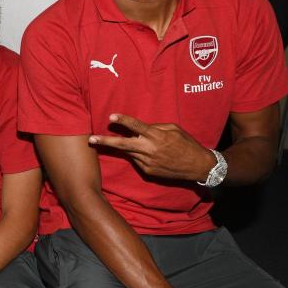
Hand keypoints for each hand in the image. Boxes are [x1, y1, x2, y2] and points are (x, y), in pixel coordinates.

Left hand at [89, 113, 215, 181]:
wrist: (197, 166)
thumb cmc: (187, 144)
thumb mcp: (174, 129)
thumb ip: (156, 127)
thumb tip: (142, 127)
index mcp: (157, 136)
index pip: (137, 126)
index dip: (124, 121)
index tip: (111, 116)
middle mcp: (150, 149)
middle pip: (123, 144)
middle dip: (106, 141)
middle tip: (90, 139)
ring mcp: (148, 162)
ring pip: (128, 152)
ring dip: (118, 147)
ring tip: (101, 141)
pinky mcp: (148, 171)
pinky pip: (137, 160)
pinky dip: (136, 155)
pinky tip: (143, 153)